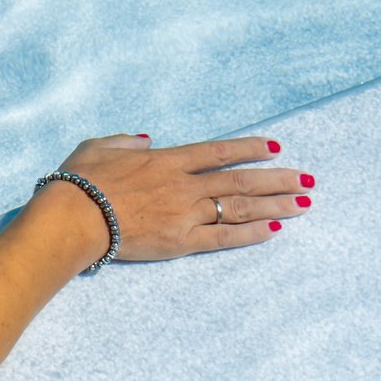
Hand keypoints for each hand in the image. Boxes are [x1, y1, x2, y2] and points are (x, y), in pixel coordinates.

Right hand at [39, 132, 311, 265]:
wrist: (73, 217)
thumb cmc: (79, 181)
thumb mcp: (97, 147)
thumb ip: (124, 141)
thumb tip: (145, 139)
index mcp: (167, 160)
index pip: (219, 152)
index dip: (250, 148)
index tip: (276, 147)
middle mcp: (184, 185)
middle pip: (241, 180)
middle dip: (278, 179)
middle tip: (307, 179)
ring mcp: (186, 214)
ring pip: (240, 207)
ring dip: (275, 205)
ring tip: (304, 204)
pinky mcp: (182, 241)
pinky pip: (224, 238)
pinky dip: (250, 234)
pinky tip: (274, 231)